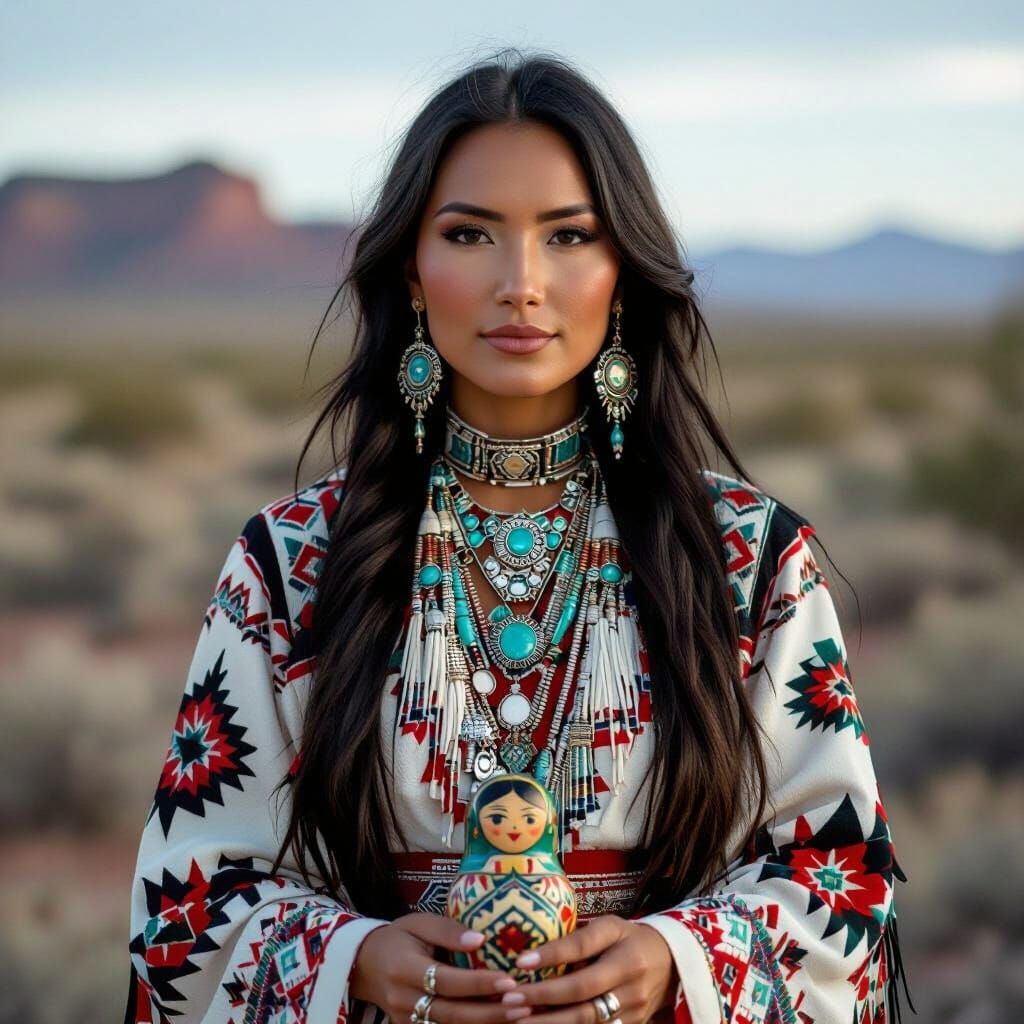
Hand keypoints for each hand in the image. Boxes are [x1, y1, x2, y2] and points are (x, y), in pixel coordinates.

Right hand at [350, 912, 518, 1021]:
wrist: (363, 964)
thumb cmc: (398, 937)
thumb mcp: (419, 923)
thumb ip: (448, 930)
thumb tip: (481, 939)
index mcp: (405, 968)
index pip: (447, 980)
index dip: (478, 983)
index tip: (508, 979)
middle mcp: (404, 999)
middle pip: (452, 1013)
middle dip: (490, 1012)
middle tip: (523, 1004)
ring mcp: (405, 1019)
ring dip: (486, 1023)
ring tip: (519, 1015)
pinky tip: (497, 1021)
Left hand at [498, 915, 677, 1022]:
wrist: (671, 965)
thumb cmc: (630, 939)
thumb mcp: (610, 927)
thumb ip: (579, 940)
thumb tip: (536, 952)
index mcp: (625, 956)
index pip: (584, 955)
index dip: (551, 959)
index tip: (520, 962)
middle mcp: (630, 988)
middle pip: (582, 1000)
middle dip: (543, 1000)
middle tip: (509, 1001)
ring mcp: (632, 1013)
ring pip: (586, 1023)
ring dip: (549, 1023)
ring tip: (516, 1019)